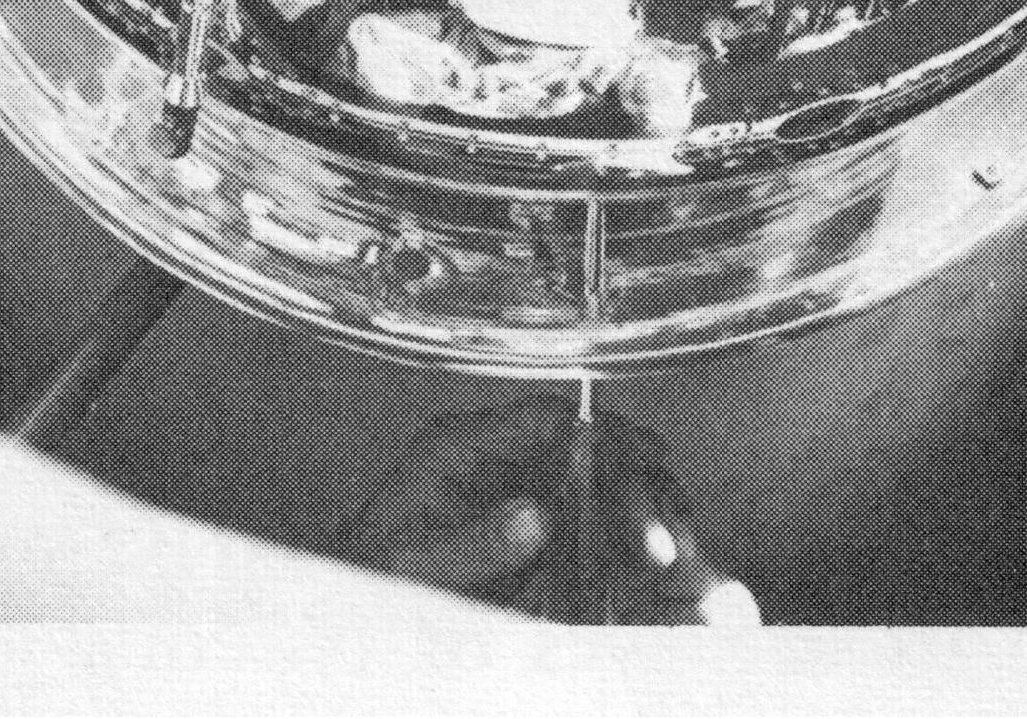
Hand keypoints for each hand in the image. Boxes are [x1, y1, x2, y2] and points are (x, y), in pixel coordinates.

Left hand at [338, 396, 758, 624]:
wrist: (352, 607)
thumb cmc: (373, 577)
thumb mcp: (413, 565)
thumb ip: (472, 542)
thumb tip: (536, 517)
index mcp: (459, 444)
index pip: (543, 419)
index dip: (600, 432)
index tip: (645, 457)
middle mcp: (495, 453)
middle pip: (581, 442)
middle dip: (632, 478)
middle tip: (667, 528)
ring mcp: (515, 483)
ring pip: (596, 473)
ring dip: (639, 504)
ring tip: (675, 549)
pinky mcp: (531, 518)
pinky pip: (590, 512)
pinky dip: (625, 530)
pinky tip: (657, 556)